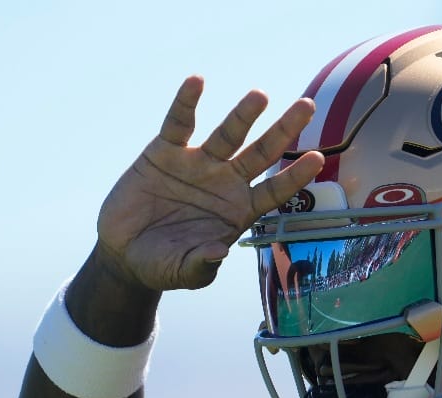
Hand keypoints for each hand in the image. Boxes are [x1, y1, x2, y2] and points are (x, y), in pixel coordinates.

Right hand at [96, 75, 324, 290]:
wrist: (125, 252)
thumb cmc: (163, 265)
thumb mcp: (184, 271)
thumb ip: (202, 265)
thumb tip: (219, 253)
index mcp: (240, 210)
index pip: (275, 190)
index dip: (295, 175)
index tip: (317, 159)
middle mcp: (225, 182)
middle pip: (262, 152)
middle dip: (284, 130)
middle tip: (306, 106)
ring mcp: (198, 163)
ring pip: (228, 134)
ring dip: (243, 114)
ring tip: (260, 96)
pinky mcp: (165, 152)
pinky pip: (179, 124)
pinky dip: (186, 103)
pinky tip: (196, 82)